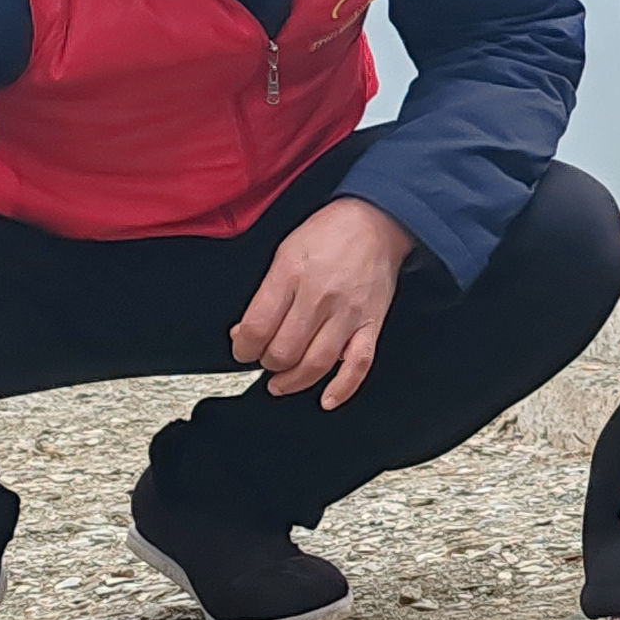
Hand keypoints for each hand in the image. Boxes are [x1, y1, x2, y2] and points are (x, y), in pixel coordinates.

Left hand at [234, 197, 415, 408]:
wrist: (376, 221)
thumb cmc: (329, 233)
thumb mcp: (284, 252)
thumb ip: (265, 294)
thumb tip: (245, 333)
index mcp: (292, 273)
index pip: (257, 327)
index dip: (242, 347)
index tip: (242, 349)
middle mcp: (320, 296)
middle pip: (284, 350)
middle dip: (267, 363)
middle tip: (265, 359)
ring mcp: (348, 312)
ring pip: (316, 363)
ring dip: (293, 381)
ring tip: (281, 383)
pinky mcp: (372, 323)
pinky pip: (359, 364)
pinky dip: (342, 388)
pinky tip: (327, 399)